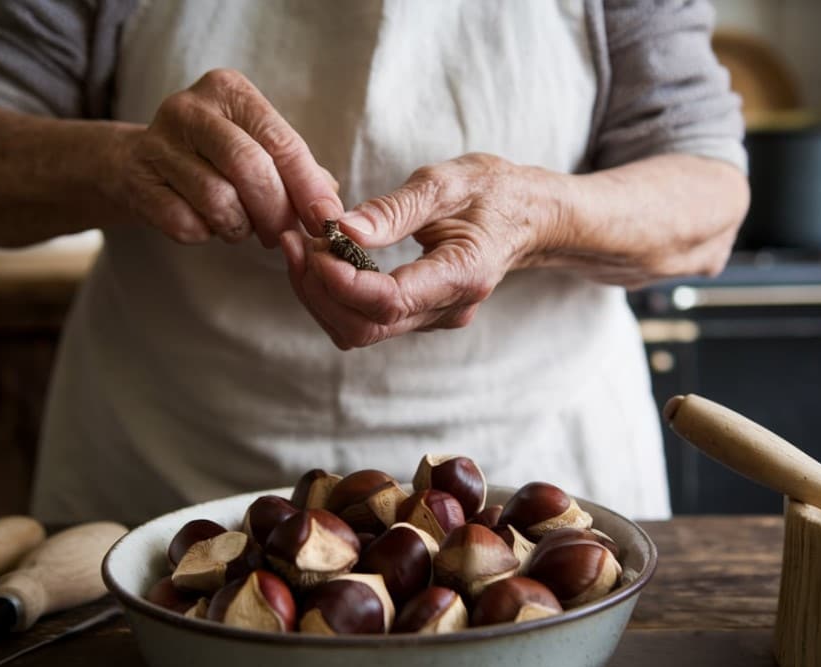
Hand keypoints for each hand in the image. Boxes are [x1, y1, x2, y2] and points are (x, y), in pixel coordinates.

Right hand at [115, 69, 340, 246]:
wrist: (136, 164)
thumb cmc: (213, 157)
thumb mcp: (256, 146)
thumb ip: (296, 170)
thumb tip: (330, 205)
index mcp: (228, 90)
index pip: (280, 140)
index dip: (308, 186)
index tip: (327, 220)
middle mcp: (190, 109)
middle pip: (249, 167)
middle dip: (276, 211)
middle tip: (284, 234)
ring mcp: (158, 145)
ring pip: (218, 200)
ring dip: (240, 226)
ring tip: (243, 226)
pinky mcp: (138, 183)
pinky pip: (187, 223)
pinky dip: (206, 233)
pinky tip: (207, 223)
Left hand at [279, 153, 542, 348]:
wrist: (527, 216)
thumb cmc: (492, 192)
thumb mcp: (448, 182)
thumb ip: (396, 209)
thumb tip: (343, 229)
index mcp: (462, 275)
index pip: (390, 301)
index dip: (342, 282)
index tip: (312, 247)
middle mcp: (447, 309)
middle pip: (365, 327)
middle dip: (318, 290)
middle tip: (294, 242)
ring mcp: (432, 318)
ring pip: (358, 330)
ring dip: (319, 295)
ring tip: (299, 246)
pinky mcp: (417, 315)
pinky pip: (364, 320)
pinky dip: (333, 295)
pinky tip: (321, 258)